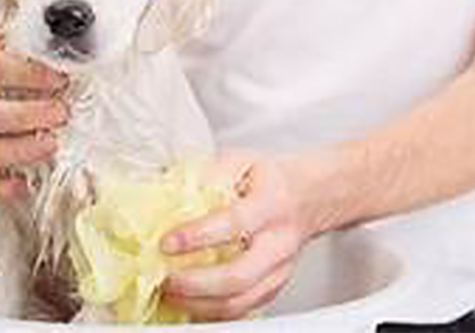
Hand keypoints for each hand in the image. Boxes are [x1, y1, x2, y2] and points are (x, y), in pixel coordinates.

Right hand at [0, 35, 68, 200]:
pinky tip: (25, 183)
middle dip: (24, 116)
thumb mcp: (37, 44)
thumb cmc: (30, 64)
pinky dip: (1, 187)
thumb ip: (50, 44)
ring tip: (52, 145)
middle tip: (59, 114)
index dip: (22, 74)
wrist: (23, 82)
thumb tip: (85, 45)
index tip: (59, 78)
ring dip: (18, 151)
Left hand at [160, 152, 322, 320]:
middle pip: (239, 276)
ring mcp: (279, 269)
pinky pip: (243, 309)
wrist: (309, 196)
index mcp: (271, 204)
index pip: (234, 223)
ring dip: (199, 304)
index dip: (197, 236)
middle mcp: (279, 241)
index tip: (166, 243)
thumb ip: (209, 174)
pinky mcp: (274, 287)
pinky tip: (190, 302)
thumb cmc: (270, 179)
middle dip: (196, 284)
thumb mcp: (240, 161)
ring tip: (170, 294)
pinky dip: (212, 312)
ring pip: (241, 301)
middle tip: (165, 278)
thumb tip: (170, 191)